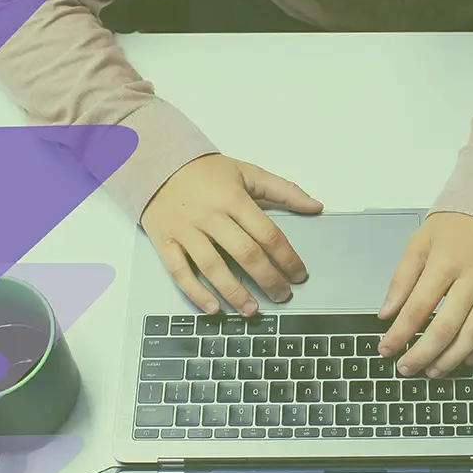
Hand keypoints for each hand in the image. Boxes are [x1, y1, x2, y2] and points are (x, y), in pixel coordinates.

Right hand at [141, 154, 321, 315]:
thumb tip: (316, 206)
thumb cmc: (206, 171)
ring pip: (212, 267)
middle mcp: (210, 216)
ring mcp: (186, 230)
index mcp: (233, 199)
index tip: (299, 275)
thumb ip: (284, 190)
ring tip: (252, 310)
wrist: (157, 162)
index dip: (287, 258)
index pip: (268, 234)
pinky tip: (214, 308)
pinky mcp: (166, 242)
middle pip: (245, 254)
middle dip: (268, 279)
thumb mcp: (247, 173)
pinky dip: (196, 293)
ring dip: (235, 292)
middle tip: (282, 295)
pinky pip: (179, 272)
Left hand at [377, 212, 472, 377]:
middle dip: (423, 354)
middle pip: (446, 327)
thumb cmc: (457, 224)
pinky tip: (469, 359)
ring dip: (452, 358)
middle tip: (406, 368)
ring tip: (434, 371)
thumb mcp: (420, 242)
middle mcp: (472, 279)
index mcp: (445, 263)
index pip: (417, 307)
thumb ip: (402, 278)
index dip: (400, 333)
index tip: (386, 349)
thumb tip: (387, 313)